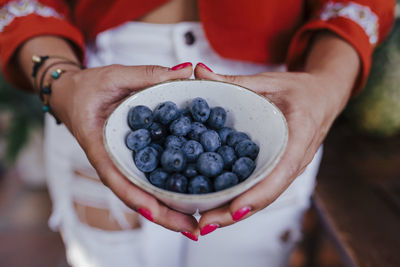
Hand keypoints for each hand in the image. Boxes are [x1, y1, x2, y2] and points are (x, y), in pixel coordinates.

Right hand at [49, 63, 200, 235]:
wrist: (74, 95)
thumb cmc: (88, 88)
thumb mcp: (115, 76)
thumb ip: (148, 74)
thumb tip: (186, 70)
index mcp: (100, 147)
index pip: (116, 177)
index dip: (136, 197)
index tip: (157, 212)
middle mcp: (114, 162)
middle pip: (137, 195)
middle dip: (164, 215)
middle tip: (195, 228)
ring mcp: (124, 164)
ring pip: (146, 192)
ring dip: (170, 209)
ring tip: (199, 220)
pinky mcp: (134, 160)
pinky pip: (152, 178)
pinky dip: (170, 189)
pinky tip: (194, 194)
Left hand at [193, 57, 354, 234]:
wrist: (323, 97)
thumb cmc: (300, 90)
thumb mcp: (268, 81)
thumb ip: (233, 81)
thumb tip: (197, 73)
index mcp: (299, 136)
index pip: (280, 172)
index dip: (257, 194)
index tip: (233, 210)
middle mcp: (295, 160)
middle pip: (266, 194)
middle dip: (235, 213)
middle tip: (203, 223)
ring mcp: (288, 168)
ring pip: (262, 197)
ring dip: (234, 212)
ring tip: (204, 221)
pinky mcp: (280, 169)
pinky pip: (261, 188)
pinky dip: (240, 199)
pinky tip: (216, 205)